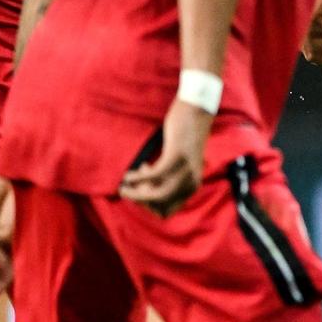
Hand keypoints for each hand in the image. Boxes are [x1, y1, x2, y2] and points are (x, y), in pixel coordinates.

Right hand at [119, 98, 211, 216]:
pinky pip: (153, 175)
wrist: (197, 109)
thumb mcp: (179, 162)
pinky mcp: (177, 157)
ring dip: (136, 192)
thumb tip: (143, 189)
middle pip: (160, 206)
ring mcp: (186, 171)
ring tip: (124, 185)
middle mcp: (192, 182)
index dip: (148, 207)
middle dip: (139, 201)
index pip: (167, 212)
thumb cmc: (183, 134)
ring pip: (156, 194)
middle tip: (126, 189)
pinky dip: (138, 176)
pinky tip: (130, 172)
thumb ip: (168, 176)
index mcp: (192, 186)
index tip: (139, 192)